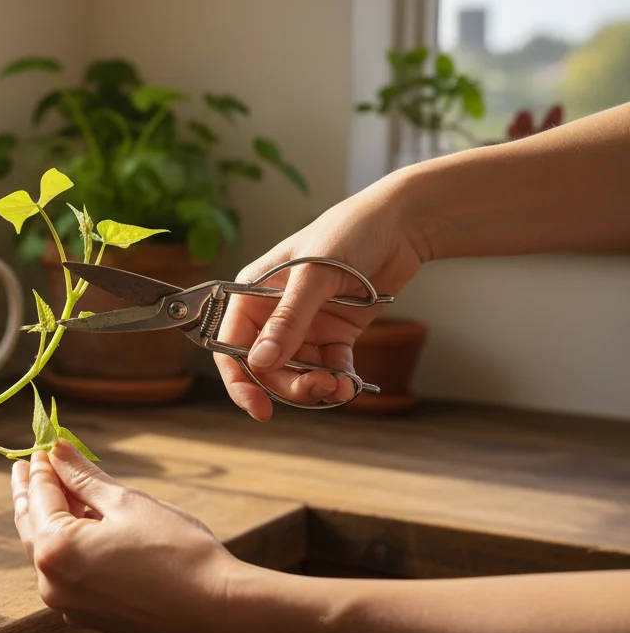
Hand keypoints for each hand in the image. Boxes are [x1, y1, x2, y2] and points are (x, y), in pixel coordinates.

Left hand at [10, 440, 240, 632]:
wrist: (216, 610)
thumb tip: (57, 451)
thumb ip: (84, 477)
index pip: (40, 497)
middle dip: (33, 494)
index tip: (43, 447)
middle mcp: (52, 583)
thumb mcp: (126, 502)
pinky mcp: (89, 617)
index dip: (42, 468)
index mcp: (55, 550)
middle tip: (28, 466)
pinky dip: (69, 547)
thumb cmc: (176, 551)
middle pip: (33, 527)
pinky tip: (82, 528)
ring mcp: (68, 606)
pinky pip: (68, 574)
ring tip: (59, 490)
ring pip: (49, 553)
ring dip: (52, 520)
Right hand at [218, 178, 428, 419]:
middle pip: (266, 367)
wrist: (400, 224)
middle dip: (289, 384)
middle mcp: (273, 312)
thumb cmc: (348, 232)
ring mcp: (304, 324)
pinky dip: (338, 379)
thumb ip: (288, 320)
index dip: (240, 380)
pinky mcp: (334, 332)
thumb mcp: (313, 274)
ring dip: (316, 386)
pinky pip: (329, 366)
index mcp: (253, 293)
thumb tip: (260, 361)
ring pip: (297, 372)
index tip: (258, 408)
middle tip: (319, 388)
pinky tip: (350, 384)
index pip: (232, 345)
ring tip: (341, 388)